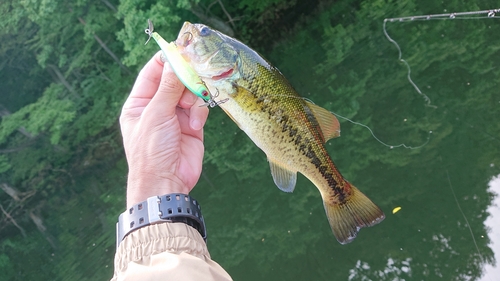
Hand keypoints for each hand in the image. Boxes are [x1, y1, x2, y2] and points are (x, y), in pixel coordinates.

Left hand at [120, 51, 208, 207]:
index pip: (153, 72)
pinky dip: (200, 114)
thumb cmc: (151, 151)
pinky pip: (200, 108)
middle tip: (193, 78)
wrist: (167, 182)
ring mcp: (176, 116)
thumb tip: (175, 61)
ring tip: (191, 113)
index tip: (181, 50)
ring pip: (191, 92)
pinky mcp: (192, 125)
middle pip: (175, 80)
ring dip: (194, 99)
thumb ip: (168, 87)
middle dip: (185, 80)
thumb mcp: (156, 114)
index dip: (166, 60)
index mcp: (140, 103)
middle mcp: (157, 106)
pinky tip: (196, 127)